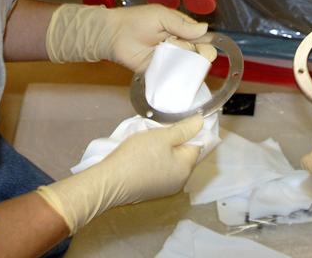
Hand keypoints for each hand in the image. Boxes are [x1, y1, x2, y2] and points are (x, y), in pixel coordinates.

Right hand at [36, 116, 203, 231]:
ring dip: (165, 150)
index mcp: (186, 168)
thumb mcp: (162, 136)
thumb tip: (201, 122)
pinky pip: (160, 170)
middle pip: (184, 154)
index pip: (198, 145)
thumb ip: (183, 129)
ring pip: (171, 162)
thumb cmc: (137, 156)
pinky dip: (155, 160)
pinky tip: (143, 153)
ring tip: (150, 138)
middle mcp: (180, 181)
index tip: (178, 119)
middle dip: (176, 140)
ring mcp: (165, 188)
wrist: (109, 182)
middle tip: (160, 127)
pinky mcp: (151, 191)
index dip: (191, 130)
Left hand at [45, 3, 213, 71]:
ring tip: (181, 63)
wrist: (113, 34)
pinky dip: (177, 80)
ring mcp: (168, 59)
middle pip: (196, 53)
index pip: (200, 37)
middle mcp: (177, 45)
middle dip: (198, 55)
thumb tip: (205, 29)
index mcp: (180, 29)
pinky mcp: (157, 71)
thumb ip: (182, 24)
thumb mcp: (161, 16)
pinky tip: (181, 81)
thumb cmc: (137, 20)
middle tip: (193, 54)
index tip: (206, 48)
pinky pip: (171, 77)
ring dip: (188, 67)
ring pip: (186, 66)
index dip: (206, 43)